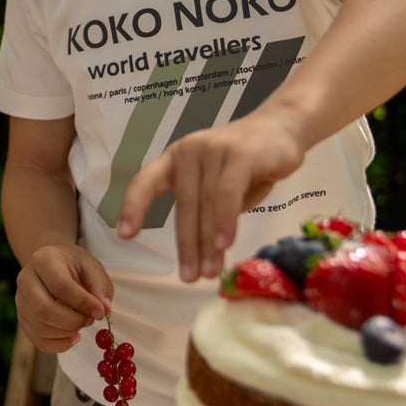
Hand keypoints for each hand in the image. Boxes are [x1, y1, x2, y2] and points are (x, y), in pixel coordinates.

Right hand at [15, 244, 113, 351]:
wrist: (51, 264)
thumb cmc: (73, 265)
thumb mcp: (91, 266)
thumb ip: (100, 285)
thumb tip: (104, 310)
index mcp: (43, 259)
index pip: (60, 286)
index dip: (83, 302)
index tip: (100, 311)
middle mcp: (25, 279)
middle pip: (44, 310)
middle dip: (73, 321)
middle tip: (90, 319)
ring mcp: (20, 300)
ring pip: (41, 328)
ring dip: (68, 333)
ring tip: (81, 323)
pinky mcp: (22, 318)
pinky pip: (38, 340)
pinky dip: (59, 345)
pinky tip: (73, 337)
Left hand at [116, 110, 306, 282]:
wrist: (281, 127)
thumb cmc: (247, 163)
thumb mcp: (220, 185)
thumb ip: (208, 209)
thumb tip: (205, 250)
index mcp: (175, 158)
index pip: (146, 182)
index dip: (134, 207)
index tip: (124, 235)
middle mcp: (188, 151)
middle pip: (183, 204)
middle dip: (186, 245)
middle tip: (189, 278)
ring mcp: (212, 150)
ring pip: (205, 203)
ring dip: (208, 242)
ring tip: (209, 271)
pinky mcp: (239, 155)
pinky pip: (227, 194)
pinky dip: (224, 221)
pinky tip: (225, 244)